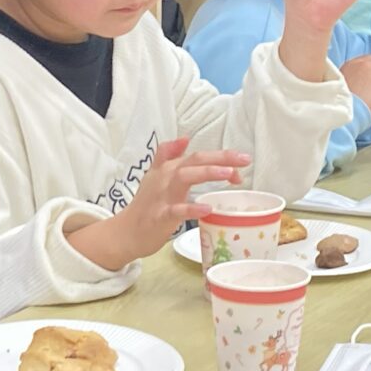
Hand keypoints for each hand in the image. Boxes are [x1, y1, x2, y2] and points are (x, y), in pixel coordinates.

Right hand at [67, 138, 250, 269]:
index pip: (198, 156)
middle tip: (244, 160)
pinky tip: (207, 209)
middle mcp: (165, 178)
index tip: (242, 162)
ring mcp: (161, 197)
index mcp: (169, 169)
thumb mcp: (155, 176)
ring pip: (184, 178)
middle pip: (194, 161)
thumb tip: (184, 138)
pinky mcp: (159, 217)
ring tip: (229, 173)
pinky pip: (176, 211)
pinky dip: (191, 209)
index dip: (221, 156)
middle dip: (220, 158)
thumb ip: (167, 155)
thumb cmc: (147, 205)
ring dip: (207, 173)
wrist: (125, 232)